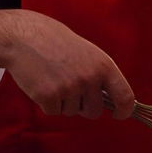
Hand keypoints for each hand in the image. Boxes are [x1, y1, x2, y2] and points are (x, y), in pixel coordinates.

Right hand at [4, 10, 134, 119]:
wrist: (26, 38)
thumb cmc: (59, 45)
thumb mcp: (90, 54)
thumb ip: (102, 76)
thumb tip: (114, 102)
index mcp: (104, 66)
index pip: (125, 96)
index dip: (124, 110)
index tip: (118, 114)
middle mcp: (90, 78)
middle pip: (94, 111)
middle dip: (84, 107)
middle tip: (70, 88)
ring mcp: (69, 88)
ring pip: (71, 112)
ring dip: (63, 101)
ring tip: (54, 78)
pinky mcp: (49, 96)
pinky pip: (53, 112)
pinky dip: (47, 103)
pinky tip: (43, 83)